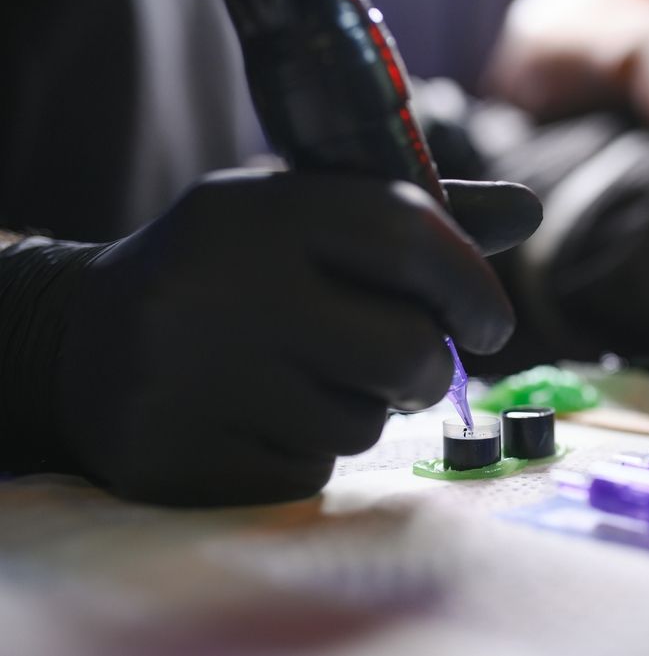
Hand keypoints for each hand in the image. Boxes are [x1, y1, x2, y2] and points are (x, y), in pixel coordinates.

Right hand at [54, 172, 540, 505]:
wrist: (85, 343)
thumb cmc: (225, 275)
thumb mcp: (298, 222)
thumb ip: (407, 223)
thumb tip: (529, 213)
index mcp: (258, 211)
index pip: (406, 231)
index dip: (472, 282)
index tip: (491, 324)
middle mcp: (222, 287)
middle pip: (404, 348)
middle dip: (428, 367)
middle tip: (410, 365)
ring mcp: (195, 379)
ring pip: (361, 423)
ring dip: (358, 409)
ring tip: (296, 380)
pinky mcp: (184, 459)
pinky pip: (310, 473)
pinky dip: (306, 452)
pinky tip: (255, 420)